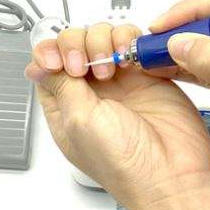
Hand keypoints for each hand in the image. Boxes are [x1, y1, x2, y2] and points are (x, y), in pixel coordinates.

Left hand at [25, 22, 209, 209]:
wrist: (170, 173)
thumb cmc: (123, 163)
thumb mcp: (78, 121)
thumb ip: (59, 85)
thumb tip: (39, 63)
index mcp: (66, 107)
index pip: (46, 63)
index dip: (50, 53)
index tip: (60, 62)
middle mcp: (91, 92)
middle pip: (73, 43)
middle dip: (78, 45)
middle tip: (87, 67)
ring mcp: (120, 80)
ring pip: (103, 36)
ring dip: (104, 41)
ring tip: (114, 66)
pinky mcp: (147, 73)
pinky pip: (134, 40)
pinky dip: (130, 38)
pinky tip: (131, 58)